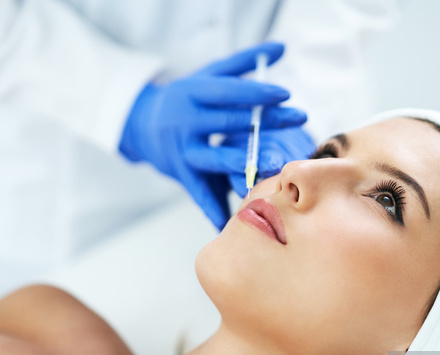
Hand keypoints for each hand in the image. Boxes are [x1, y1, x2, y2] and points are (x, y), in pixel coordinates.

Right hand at [119, 42, 306, 229]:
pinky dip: (213, 207)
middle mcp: (185, 121)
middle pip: (227, 123)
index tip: (285, 94)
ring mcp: (182, 150)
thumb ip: (244, 63)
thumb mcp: (208, 75)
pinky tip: (229, 221)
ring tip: (270, 167)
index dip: (256, 92)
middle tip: (297, 121)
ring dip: (241, 164)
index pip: (228, 91)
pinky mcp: (181, 173)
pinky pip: (199, 192)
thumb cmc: (187, 98)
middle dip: (264, 124)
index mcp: (193, 93)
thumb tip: (282, 47)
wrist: (141, 126)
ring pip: (213, 158)